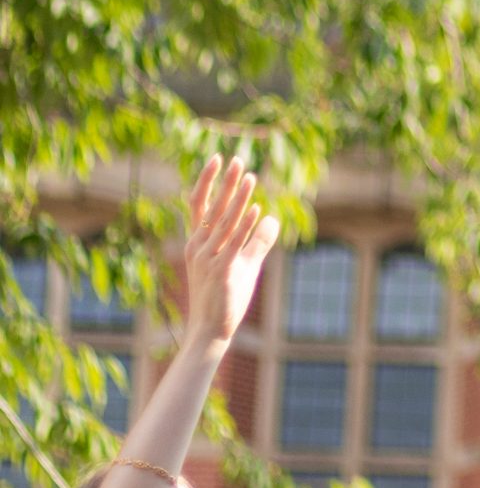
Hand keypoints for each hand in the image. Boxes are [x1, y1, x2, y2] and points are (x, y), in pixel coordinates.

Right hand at [180, 157, 278, 349]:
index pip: (198, 204)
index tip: (217, 158)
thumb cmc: (225, 295)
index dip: (207, 181)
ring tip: (250, 177)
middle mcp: (199, 246)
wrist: (210, 329)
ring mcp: (208, 259)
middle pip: (213, 207)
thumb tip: (271, 218)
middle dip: (225, 182)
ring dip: (239, 198)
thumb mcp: (242, 263)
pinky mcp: (222, 271)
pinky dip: (244, 226)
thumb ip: (255, 240)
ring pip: (225, 222)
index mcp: (199, 242)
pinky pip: (234, 244)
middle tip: (237, 159)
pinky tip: (256, 210)